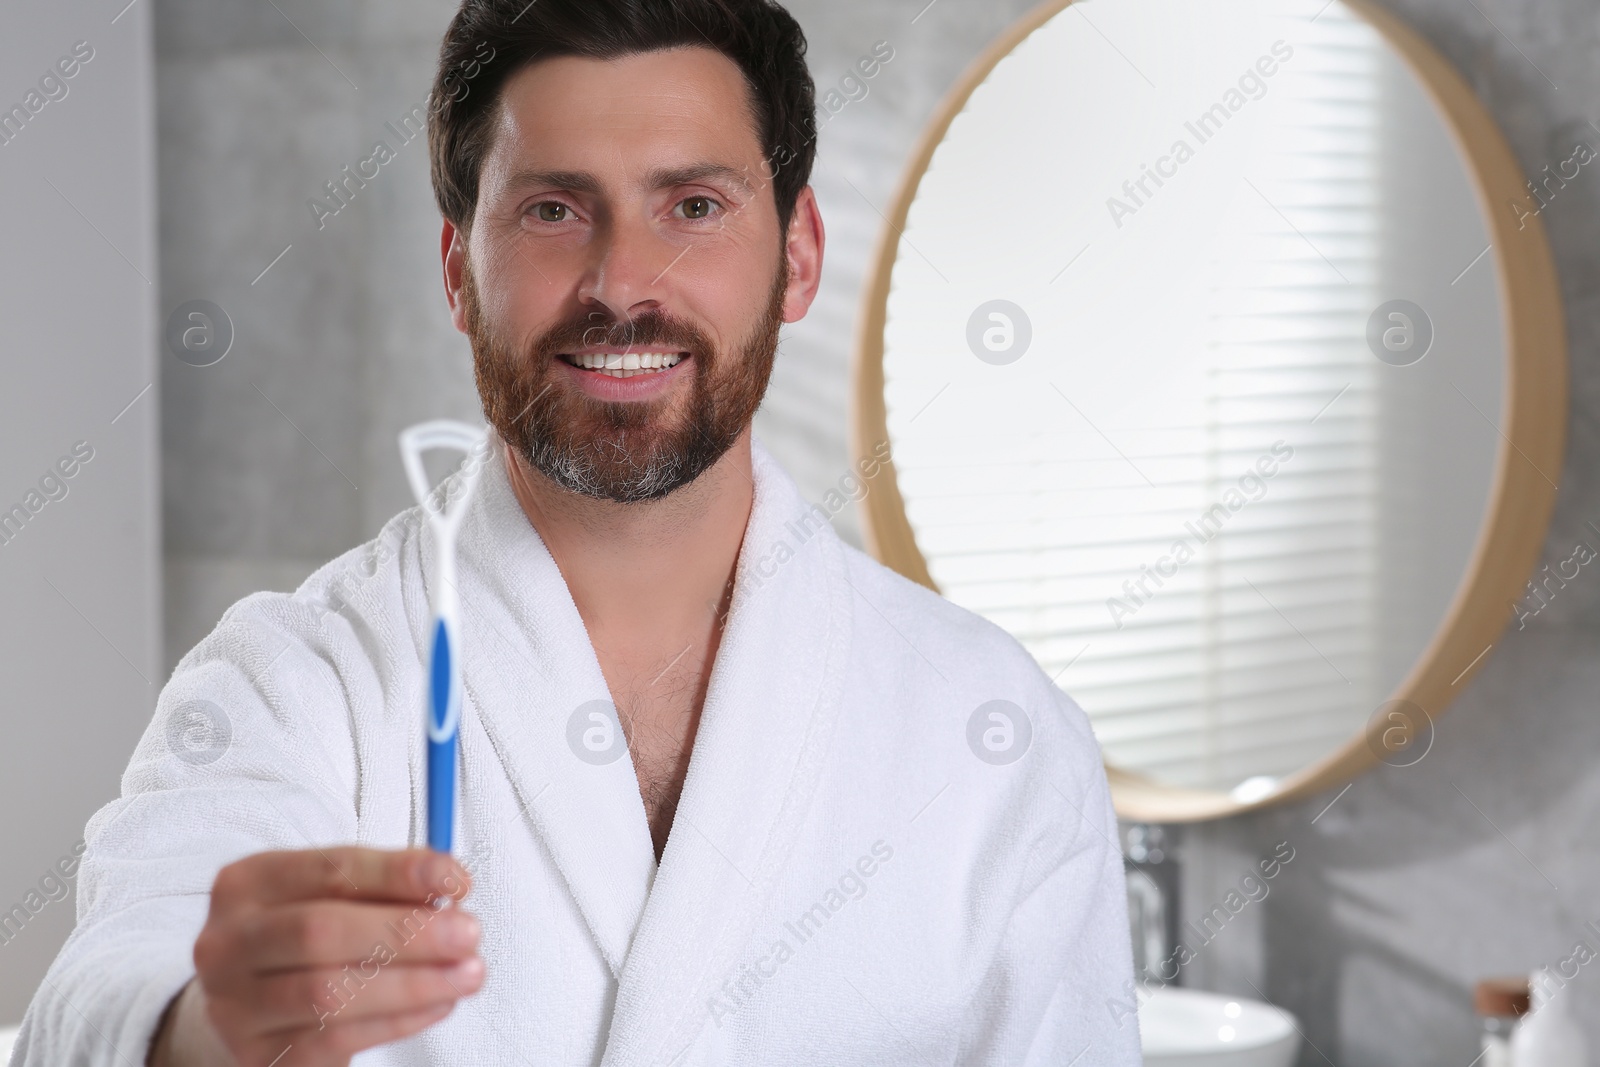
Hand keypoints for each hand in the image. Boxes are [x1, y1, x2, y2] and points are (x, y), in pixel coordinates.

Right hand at [151, 847, 482, 1066]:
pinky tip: (437, 1004)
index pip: (330, 869)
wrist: (248, 1006)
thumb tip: (449, 884)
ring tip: (467, 974)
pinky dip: (398, 1022)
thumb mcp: (333, 896)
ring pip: (330, 994)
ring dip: (413, 984)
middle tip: (469, 932)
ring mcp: (236, 1005)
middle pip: (321, 932)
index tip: (457, 879)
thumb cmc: (304, 937)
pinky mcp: (258, 1056)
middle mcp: (229, 943)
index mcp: (248, 883)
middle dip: (407, 932)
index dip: (399, 872)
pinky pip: (336, 1040)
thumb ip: (385, 884)